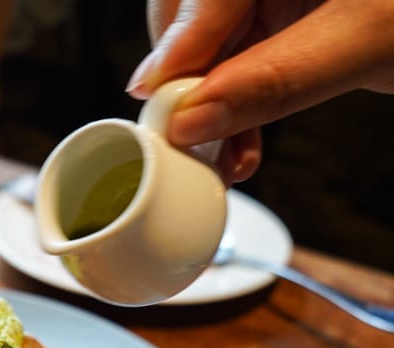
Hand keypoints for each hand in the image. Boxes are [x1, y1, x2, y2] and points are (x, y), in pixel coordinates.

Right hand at [127, 0, 393, 183]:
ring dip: (205, 103)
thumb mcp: (370, 42)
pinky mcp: (283, 15)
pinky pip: (234, 56)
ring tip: (218, 152)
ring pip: (207, 41)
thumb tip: (193, 117)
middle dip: (185, 78)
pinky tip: (238, 141)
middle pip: (190, 11)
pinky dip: (231, 104)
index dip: (178, 44)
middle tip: (187, 130)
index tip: (161, 101)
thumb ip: (276, 79)